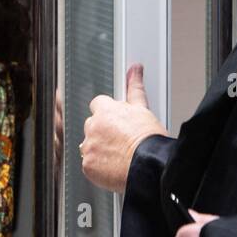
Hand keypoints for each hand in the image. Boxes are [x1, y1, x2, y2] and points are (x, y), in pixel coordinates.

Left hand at [81, 63, 167, 193]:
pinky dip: (98, 167)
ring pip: (89, 145)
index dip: (108, 114)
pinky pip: (89, 164)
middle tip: (120, 141)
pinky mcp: (88, 165)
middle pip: (92, 125)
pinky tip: (113, 167)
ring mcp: (89, 146)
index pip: (98, 105)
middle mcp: (93, 126)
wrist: (148, 166)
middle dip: (102, 131)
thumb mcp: (143, 109)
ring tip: (118, 156)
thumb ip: (135, 88)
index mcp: (105, 110)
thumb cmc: (149, 140)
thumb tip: (135, 68)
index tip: (116, 122)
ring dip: (99, 149)